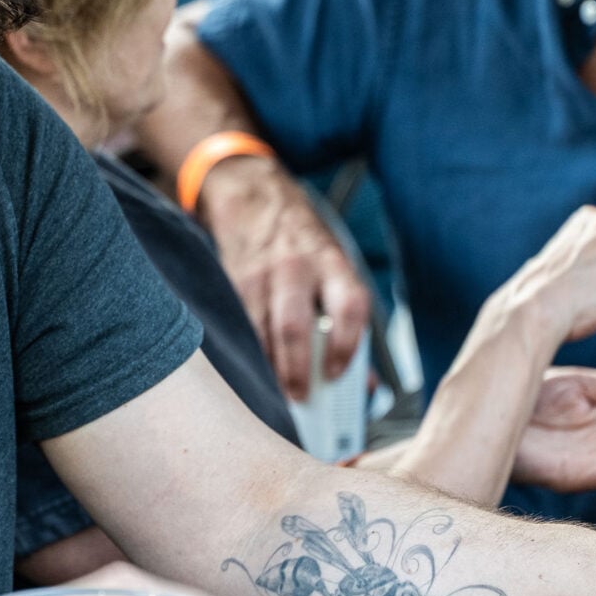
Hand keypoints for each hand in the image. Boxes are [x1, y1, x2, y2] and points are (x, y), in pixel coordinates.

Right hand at [193, 156, 370, 390]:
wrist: (254, 198)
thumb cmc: (303, 242)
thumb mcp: (334, 266)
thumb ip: (346, 318)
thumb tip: (362, 381)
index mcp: (332, 263)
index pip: (348, 306)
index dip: (345, 345)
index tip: (337, 374)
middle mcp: (297, 267)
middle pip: (296, 326)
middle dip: (298, 369)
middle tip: (302, 397)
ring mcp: (261, 275)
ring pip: (263, 332)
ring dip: (271, 369)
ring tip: (279, 394)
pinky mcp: (234, 282)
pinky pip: (241, 327)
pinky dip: (250, 354)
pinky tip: (256, 371)